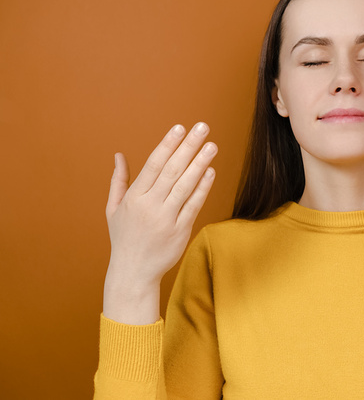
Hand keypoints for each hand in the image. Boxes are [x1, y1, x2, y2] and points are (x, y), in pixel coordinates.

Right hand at [105, 122, 217, 288]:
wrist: (133, 272)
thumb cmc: (124, 238)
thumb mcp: (113, 209)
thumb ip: (119, 180)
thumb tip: (119, 154)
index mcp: (134, 197)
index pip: (153, 164)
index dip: (167, 145)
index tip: (180, 127)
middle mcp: (150, 205)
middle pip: (173, 170)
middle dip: (188, 146)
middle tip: (203, 127)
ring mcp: (166, 218)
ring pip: (186, 186)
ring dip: (200, 163)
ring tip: (212, 145)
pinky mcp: (181, 230)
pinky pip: (194, 205)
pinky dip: (203, 188)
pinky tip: (211, 171)